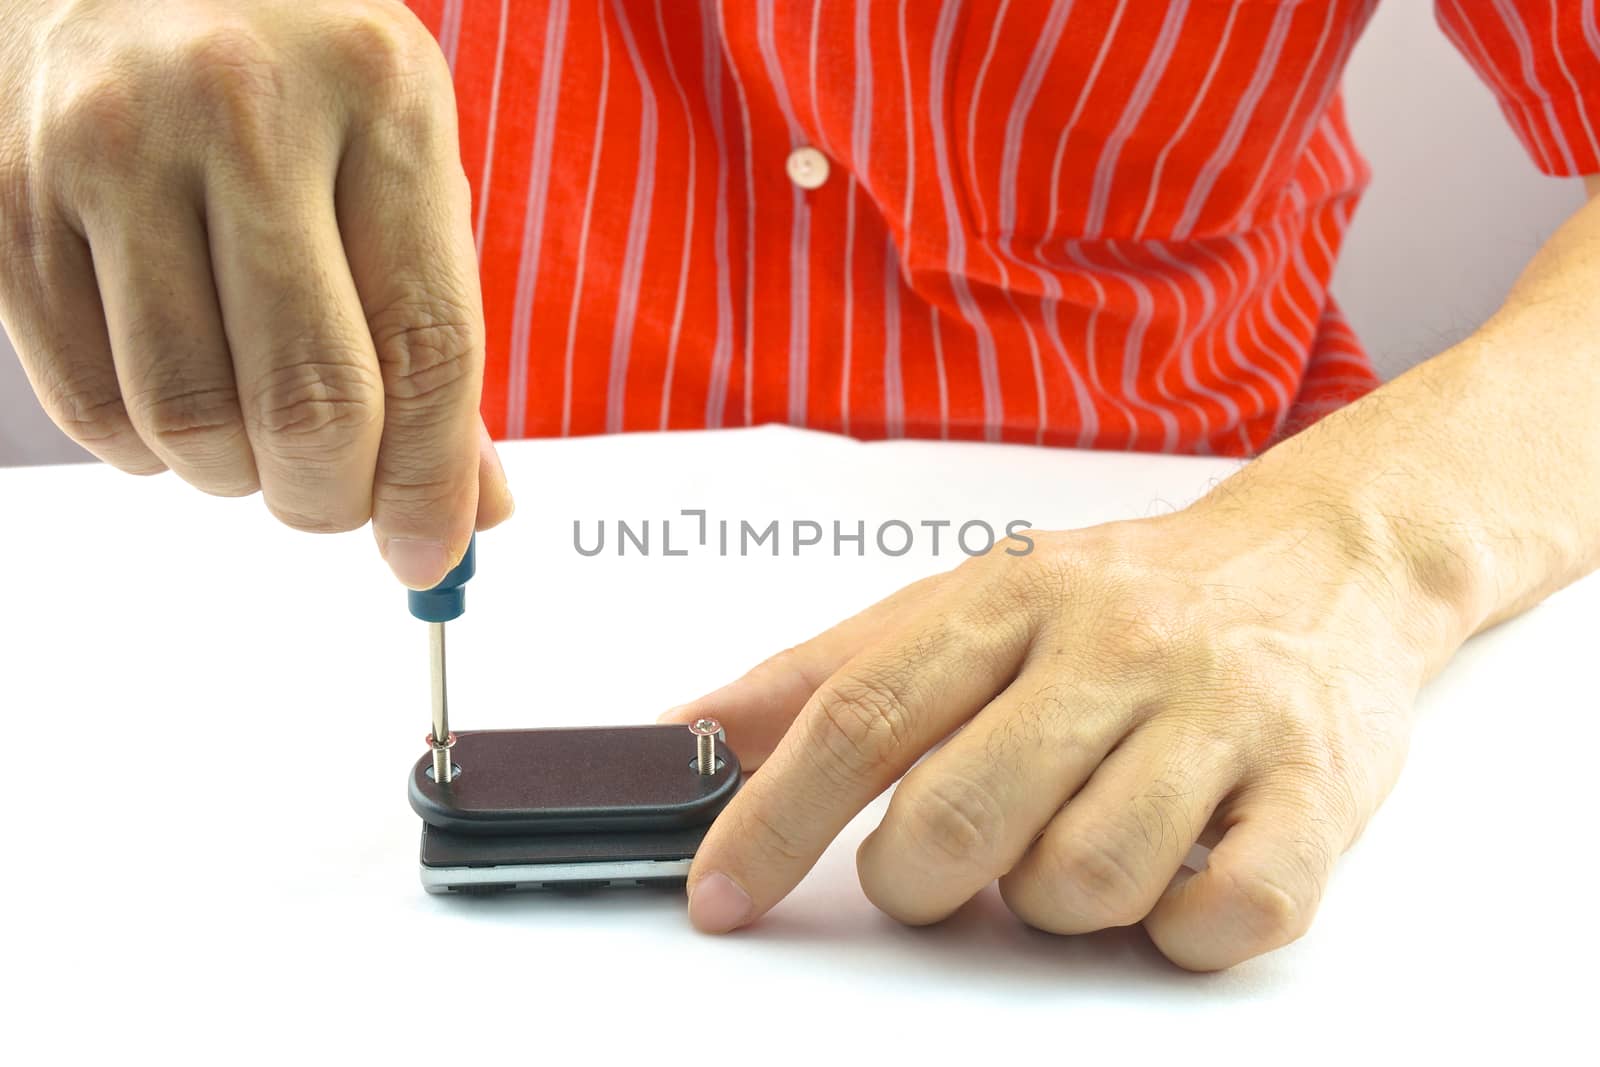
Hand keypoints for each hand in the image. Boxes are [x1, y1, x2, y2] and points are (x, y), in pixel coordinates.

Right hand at [0, 0, 510, 585]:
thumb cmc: (290, 76)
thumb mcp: (400, 161)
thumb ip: (436, 328)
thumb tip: (475, 507)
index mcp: (380, 96)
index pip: (428, 347)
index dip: (431, 484)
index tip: (428, 549)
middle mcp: (244, 113)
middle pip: (310, 404)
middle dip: (333, 498)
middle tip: (337, 499)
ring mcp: (112, 150)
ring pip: (190, 424)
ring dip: (239, 479)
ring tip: (258, 434)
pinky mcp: (12, 199)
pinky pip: (90, 407)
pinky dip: (150, 451)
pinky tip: (181, 398)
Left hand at [666, 499, 1430, 970]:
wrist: (1326, 557)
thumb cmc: (1126, 594)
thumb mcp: (964, 600)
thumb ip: (824, 673)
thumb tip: (685, 736)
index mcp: (1012, 596)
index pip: (861, 716)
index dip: (774, 816)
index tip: (720, 893)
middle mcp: (1114, 648)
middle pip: (958, 818)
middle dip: (918, 879)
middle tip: (938, 865)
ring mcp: (1220, 718)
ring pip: (1080, 883)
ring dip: (1052, 902)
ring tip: (1078, 840)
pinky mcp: (1316, 791)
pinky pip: (1221, 916)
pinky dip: (1176, 931)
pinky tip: (1174, 876)